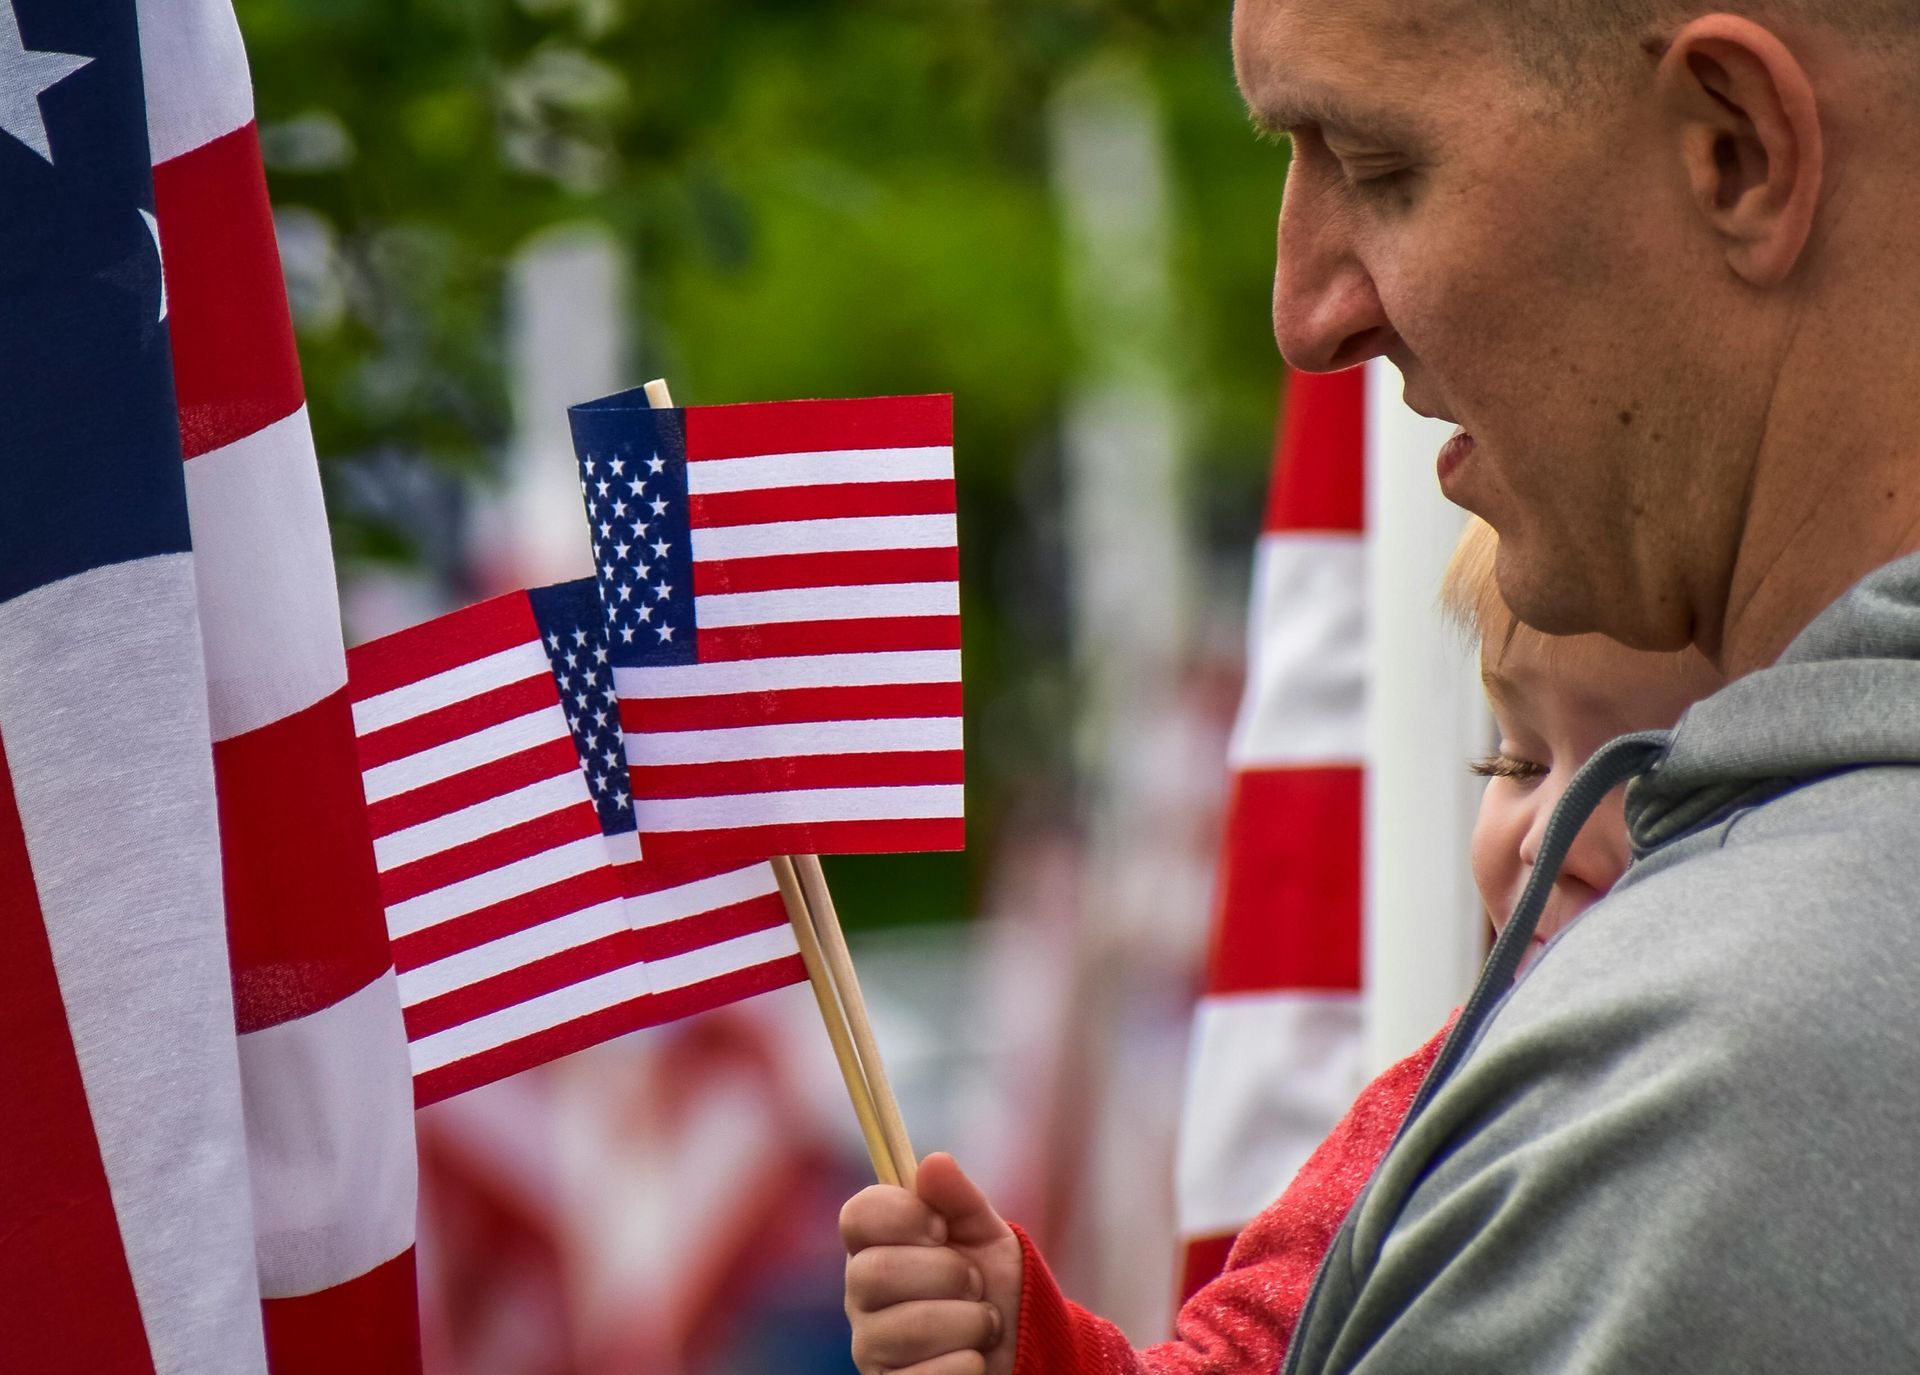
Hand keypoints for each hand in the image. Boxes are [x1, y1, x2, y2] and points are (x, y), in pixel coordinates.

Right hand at [842, 1152, 1023, 1374]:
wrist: (1022, 1349)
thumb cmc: (993, 1287)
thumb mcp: (986, 1235)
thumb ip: (960, 1199)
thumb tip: (933, 1162)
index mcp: (877, 1245)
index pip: (856, 1216)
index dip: (900, 1215)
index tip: (942, 1226)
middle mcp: (861, 1297)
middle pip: (875, 1272)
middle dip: (947, 1273)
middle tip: (975, 1282)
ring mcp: (870, 1348)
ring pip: (907, 1328)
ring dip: (970, 1322)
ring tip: (985, 1324)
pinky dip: (967, 1364)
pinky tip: (975, 1360)